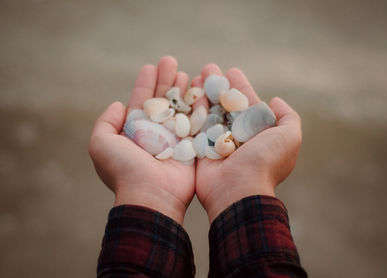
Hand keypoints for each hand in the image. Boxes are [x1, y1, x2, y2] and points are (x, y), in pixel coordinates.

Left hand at [89, 56, 194, 224]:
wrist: (151, 195)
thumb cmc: (124, 169)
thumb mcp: (101, 144)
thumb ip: (105, 122)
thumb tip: (118, 105)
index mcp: (134, 131)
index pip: (141, 101)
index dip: (146, 83)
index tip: (151, 66)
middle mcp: (154, 133)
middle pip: (161, 101)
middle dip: (165, 81)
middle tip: (171, 61)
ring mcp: (173, 140)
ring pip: (179, 109)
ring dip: (182, 90)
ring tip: (186, 72)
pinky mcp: (190, 147)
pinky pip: (195, 122)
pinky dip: (198, 105)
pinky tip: (200, 89)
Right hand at [194, 64, 301, 222]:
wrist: (238, 189)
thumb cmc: (264, 162)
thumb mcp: (289, 138)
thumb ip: (288, 117)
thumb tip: (275, 100)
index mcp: (256, 133)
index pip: (247, 104)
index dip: (240, 87)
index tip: (231, 71)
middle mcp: (237, 137)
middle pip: (225, 105)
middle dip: (218, 86)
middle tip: (208, 68)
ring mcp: (217, 142)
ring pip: (209, 112)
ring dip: (203, 93)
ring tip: (195, 75)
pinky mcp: (199, 149)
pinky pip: (195, 125)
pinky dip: (191, 109)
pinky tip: (186, 93)